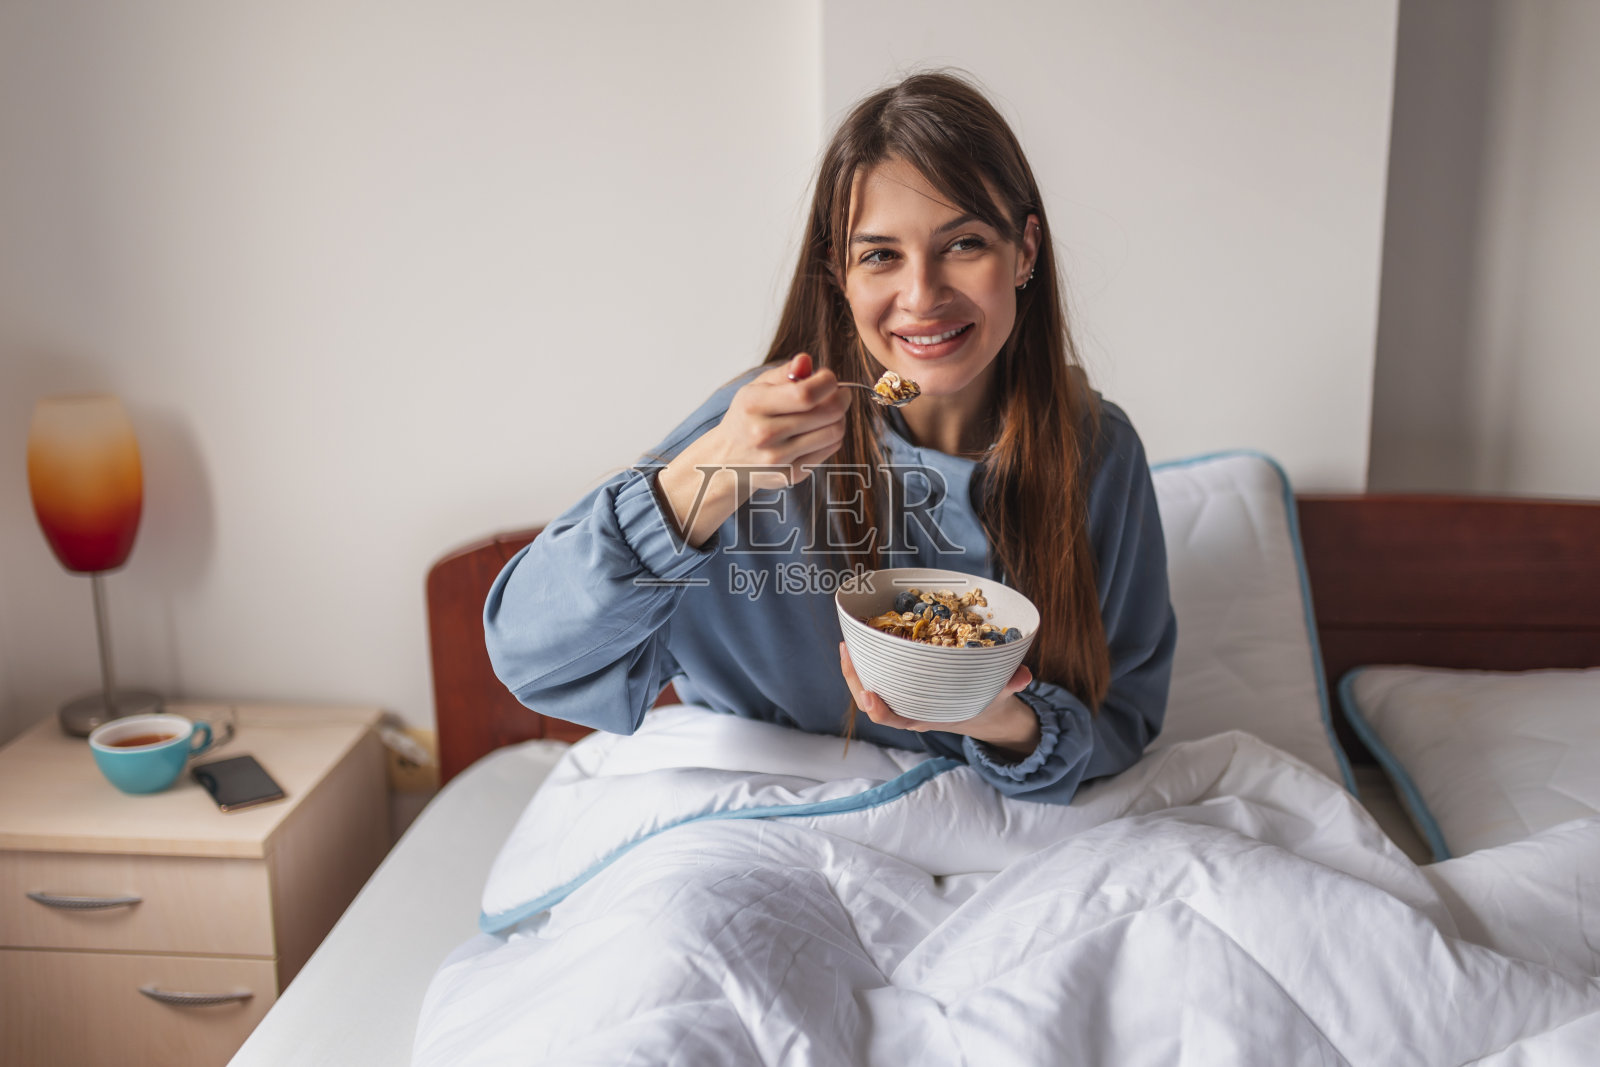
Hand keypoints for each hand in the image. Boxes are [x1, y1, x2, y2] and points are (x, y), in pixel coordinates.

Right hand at [657, 353, 850, 545]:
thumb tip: (806, 361)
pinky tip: (820, 430)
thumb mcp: (756, 389)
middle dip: (841, 398)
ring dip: (840, 418)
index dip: (828, 382)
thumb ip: (784, 373)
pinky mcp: (790, 475)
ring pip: (834, 432)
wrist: (726, 460)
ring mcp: (778, 458)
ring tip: (830, 411)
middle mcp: (764, 433)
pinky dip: (832, 436)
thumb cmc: (747, 417)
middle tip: (839, 393)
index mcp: (753, 405)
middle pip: (827, 413)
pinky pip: (829, 450)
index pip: (806, 394)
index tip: (828, 378)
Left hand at [838, 642, 1038, 757]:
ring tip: (847, 642)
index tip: (870, 697)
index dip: (879, 711)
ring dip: (856, 668)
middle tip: (847, 651)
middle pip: (872, 701)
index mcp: (926, 716)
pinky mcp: (903, 682)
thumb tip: (1023, 676)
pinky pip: (879, 673)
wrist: (985, 708)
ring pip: (870, 686)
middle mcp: (909, 708)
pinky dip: (869, 658)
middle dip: (855, 680)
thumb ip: (1009, 685)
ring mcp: (903, 695)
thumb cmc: (988, 700)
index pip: (895, 720)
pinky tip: (863, 638)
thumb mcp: (1000, 694)